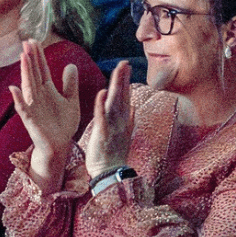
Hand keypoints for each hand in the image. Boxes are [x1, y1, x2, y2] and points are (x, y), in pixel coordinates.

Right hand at [10, 39, 79, 187]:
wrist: (60, 144)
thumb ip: (69, 83)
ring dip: (25, 72)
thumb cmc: (63, 123)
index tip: (35, 40)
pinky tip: (14, 89)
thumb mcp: (71, 100)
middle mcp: (38, 95)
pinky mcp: (31, 120)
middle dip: (31, 58)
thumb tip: (71, 64)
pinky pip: (23, 108)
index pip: (42, 69)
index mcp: (47, 90)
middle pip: (34, 73)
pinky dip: (18, 99)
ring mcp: (33, 106)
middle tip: (26, 41)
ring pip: (28, 85)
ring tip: (23, 57)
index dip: (39, 55)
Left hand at [84, 60, 132, 178]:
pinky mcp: (103, 134)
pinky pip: (102, 117)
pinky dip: (102, 104)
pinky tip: (102, 92)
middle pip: (122, 95)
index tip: (126, 67)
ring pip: (115, 102)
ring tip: (118, 71)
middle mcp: (121, 121)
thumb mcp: (123, 135)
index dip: (125, 81)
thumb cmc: (113, 155)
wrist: (110, 174)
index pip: (125, 96)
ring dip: (116, 86)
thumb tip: (133, 107)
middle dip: (123, 79)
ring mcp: (113, 127)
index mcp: (123, 120)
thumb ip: (128, 120)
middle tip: (125, 62)